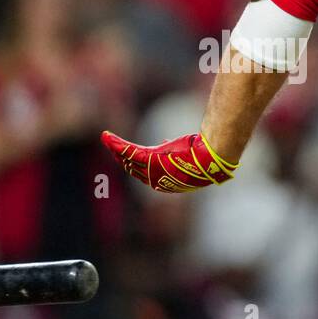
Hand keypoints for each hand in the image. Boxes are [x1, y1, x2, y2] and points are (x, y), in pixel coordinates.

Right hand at [101, 130, 236, 192]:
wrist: (210, 154)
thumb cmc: (200, 153)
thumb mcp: (181, 152)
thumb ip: (170, 151)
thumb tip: (165, 142)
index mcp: (164, 182)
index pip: (142, 173)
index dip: (132, 163)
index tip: (126, 154)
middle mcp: (156, 181)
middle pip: (132, 168)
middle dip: (120, 156)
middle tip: (113, 146)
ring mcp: (152, 171)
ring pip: (128, 159)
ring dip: (115, 148)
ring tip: (107, 139)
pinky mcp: (151, 159)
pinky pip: (129, 151)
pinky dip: (116, 144)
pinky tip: (107, 136)